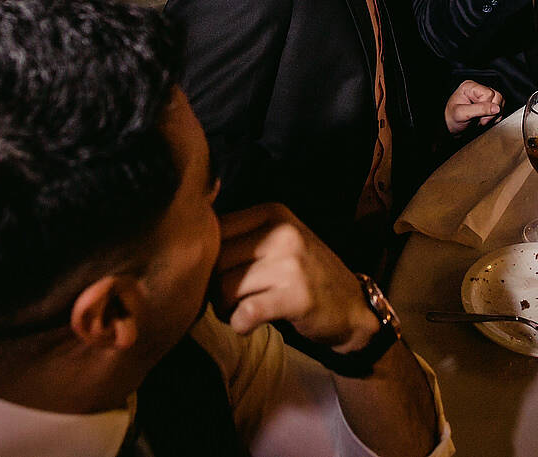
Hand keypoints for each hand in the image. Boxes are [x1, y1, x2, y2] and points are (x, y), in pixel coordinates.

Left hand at [213, 203, 377, 352]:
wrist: (351, 306)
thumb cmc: (304, 275)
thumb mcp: (279, 241)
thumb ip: (241, 236)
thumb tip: (186, 244)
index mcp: (273, 213)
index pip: (214, 231)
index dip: (208, 259)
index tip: (222, 275)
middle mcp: (283, 233)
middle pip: (215, 261)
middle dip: (213, 287)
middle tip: (230, 300)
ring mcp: (291, 264)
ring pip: (224, 289)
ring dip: (224, 309)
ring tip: (242, 310)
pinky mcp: (296, 297)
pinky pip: (245, 313)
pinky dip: (240, 324)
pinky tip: (251, 324)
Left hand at [444, 80, 503, 133]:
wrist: (451, 128)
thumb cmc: (452, 118)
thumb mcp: (462, 113)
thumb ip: (479, 109)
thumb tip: (496, 108)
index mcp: (470, 87)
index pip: (489, 93)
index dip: (486, 106)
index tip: (479, 117)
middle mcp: (478, 89)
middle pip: (497, 96)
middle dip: (491, 112)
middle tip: (481, 120)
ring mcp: (484, 97)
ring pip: (501, 102)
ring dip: (494, 115)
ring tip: (482, 120)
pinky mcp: (489, 104)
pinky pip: (500, 108)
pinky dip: (496, 117)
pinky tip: (487, 120)